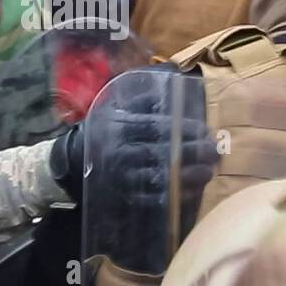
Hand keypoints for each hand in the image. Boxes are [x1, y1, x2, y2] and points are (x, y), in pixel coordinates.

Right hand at [51, 87, 218, 206]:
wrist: (72, 162)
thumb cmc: (102, 130)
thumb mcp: (115, 106)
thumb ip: (141, 98)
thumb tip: (174, 86)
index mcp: (117, 126)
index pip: (155, 126)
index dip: (183, 129)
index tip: (204, 130)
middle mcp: (118, 151)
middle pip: (161, 152)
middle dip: (192, 153)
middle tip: (213, 152)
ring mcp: (120, 177)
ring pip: (159, 177)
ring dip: (188, 176)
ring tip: (208, 172)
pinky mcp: (122, 197)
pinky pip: (151, 199)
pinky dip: (174, 196)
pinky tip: (192, 190)